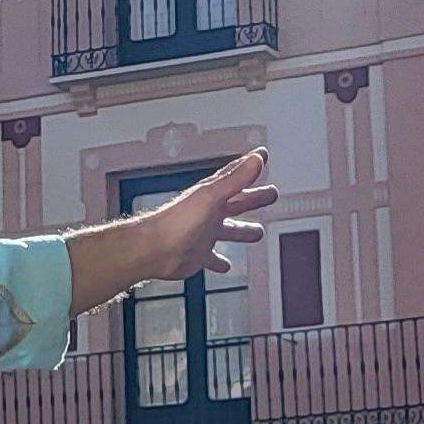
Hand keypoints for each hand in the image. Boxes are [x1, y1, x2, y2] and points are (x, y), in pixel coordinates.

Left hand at [70, 150, 277, 312]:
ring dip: (243, 231)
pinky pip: (212, 258)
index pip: (235, 175)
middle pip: (237, 203)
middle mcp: (209, 212)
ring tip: (257, 232)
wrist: (153, 250)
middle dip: (254, 199)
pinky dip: (220, 262)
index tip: (262, 157)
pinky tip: (226, 266)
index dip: (250, 165)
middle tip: (271, 194)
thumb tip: (257, 158)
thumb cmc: (177, 221)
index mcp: (213, 195)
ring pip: (229, 231)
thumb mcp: (212, 196)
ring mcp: (203, 234)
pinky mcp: (198, 255)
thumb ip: (236, 178)